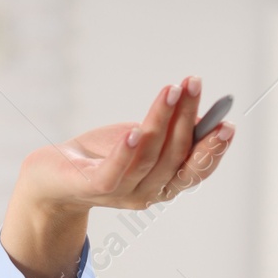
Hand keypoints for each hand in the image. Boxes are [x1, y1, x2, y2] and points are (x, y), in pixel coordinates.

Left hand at [20, 76, 233, 217]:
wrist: (51, 177)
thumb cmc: (100, 155)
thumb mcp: (139, 141)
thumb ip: (166, 134)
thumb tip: (198, 113)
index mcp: (164, 184)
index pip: (196, 171)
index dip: (213, 150)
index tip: (227, 123)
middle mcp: (148, 193)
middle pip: (176, 156)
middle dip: (188, 117)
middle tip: (193, 84)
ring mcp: (121, 192)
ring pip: (150, 156)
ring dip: (162, 119)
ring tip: (170, 90)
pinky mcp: (94, 187)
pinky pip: (115, 171)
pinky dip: (126, 152)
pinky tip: (135, 130)